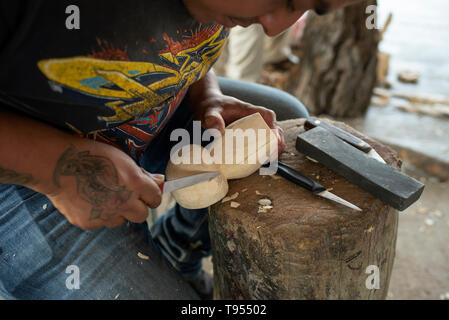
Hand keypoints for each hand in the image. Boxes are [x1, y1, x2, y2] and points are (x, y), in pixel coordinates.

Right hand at [47, 140, 163, 229]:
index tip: (145, 194)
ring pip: (121, 220)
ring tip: (102, 196)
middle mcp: (124, 202)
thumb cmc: (91, 156)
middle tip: (125, 197)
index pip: (156, 198)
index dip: (151, 196)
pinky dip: (98, 214)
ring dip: (117, 212)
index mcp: (135, 184)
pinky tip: (88, 200)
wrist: (57, 165)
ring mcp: (107, 215)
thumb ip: (142, 174)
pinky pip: (101, 222)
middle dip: (137, 207)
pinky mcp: (90, 222)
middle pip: (142, 215)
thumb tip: (160, 181)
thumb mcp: (122, 159)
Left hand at [195, 93, 285, 153]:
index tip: (273, 136)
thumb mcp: (210, 111)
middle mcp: (256, 120)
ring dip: (274, 150)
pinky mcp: (252, 138)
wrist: (210, 108)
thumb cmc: (213, 107)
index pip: (267, 115)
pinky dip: (265, 154)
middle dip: (278, 142)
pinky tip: (262, 164)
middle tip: (273, 155)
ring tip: (270, 162)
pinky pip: (263, 146)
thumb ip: (212, 119)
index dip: (273, 126)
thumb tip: (217, 131)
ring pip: (273, 139)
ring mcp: (256, 129)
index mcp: (249, 111)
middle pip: (275, 129)